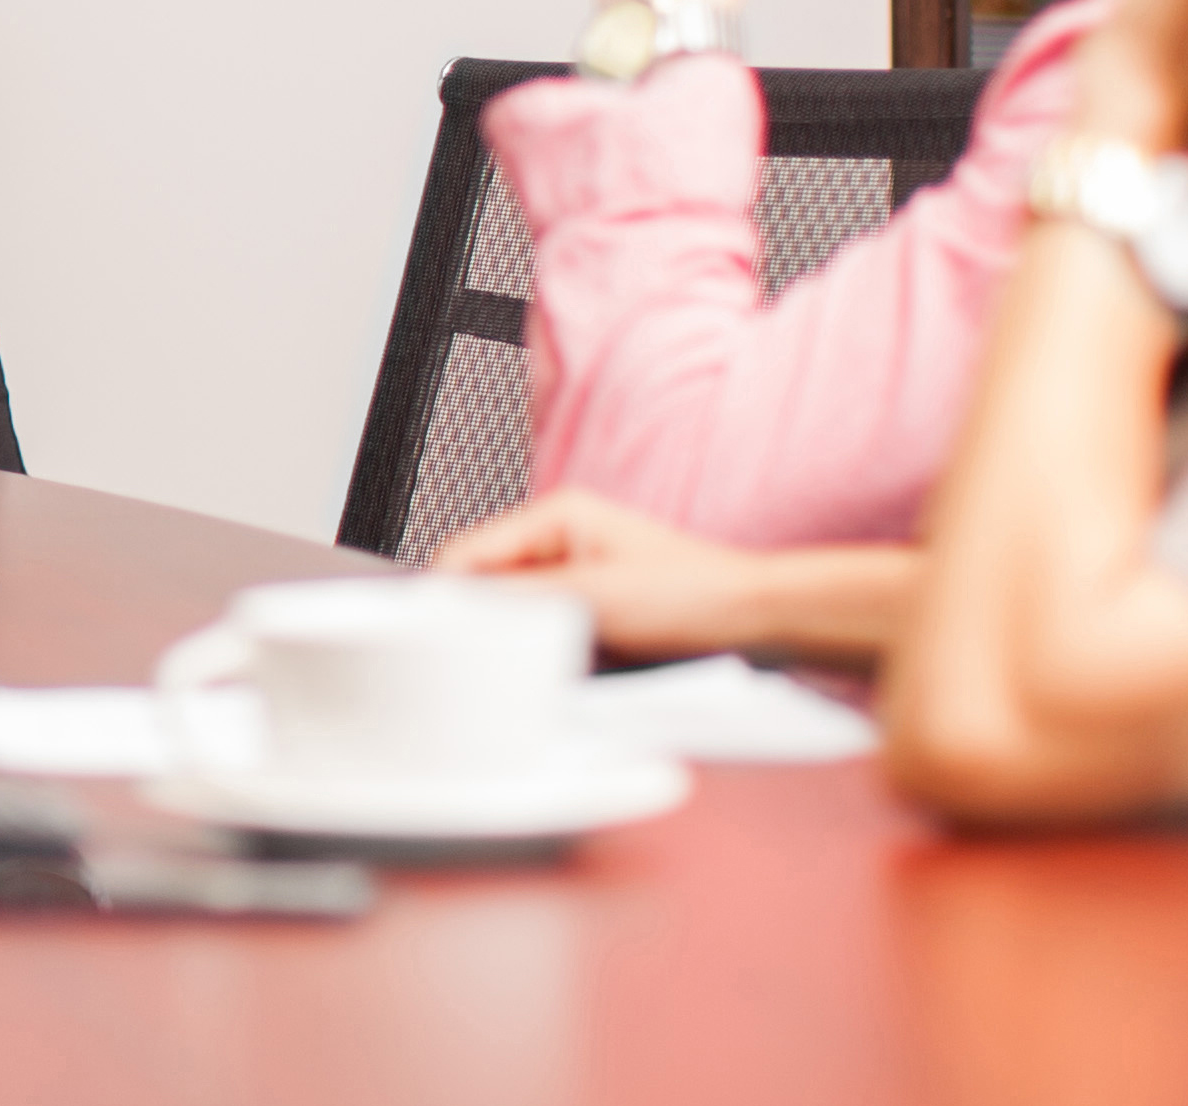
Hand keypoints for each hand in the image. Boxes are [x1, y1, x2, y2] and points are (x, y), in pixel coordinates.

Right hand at [434, 490, 801, 662]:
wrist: (760, 622)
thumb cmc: (695, 596)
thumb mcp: (592, 596)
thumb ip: (517, 598)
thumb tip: (455, 606)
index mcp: (556, 517)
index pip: (469, 552)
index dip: (444, 594)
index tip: (428, 637)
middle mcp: (561, 541)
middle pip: (487, 583)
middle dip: (479, 620)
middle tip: (471, 660)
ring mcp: (578, 577)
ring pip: (514, 613)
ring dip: (513, 639)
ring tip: (517, 665)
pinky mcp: (594, 613)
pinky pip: (544, 632)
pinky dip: (540, 652)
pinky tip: (548, 670)